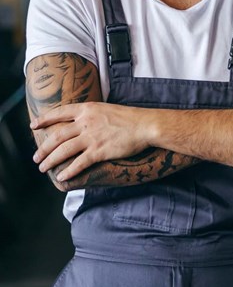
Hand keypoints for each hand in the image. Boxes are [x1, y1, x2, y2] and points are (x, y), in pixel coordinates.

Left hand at [31, 102, 150, 181]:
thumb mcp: (106, 109)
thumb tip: (81, 122)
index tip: (33, 125)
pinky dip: (68, 171)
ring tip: (43, 168)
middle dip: (43, 148)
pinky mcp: (100, 151)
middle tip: (36, 158)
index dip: (44, 120)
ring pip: (63, 150)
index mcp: (87, 109)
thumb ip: (91, 115)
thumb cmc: (130, 118)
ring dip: (50, 160)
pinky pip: (79, 163)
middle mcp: (86, 122)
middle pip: (57, 136)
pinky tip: (62, 177)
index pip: (59, 113)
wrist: (146, 125)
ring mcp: (92, 137)